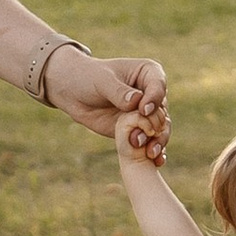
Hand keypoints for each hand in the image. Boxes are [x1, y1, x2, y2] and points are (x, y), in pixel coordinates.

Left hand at [52, 50, 167, 153]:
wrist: (73, 92)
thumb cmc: (89, 77)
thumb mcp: (102, 81)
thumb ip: (119, 91)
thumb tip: (136, 101)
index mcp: (148, 74)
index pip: (158, 86)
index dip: (154, 99)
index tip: (144, 110)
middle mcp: (152, 94)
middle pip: (163, 111)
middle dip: (156, 126)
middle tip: (144, 136)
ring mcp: (146, 113)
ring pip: (160, 129)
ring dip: (158, 141)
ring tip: (150, 153)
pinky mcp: (138, 129)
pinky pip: (149, 141)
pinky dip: (155, 151)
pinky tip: (156, 161)